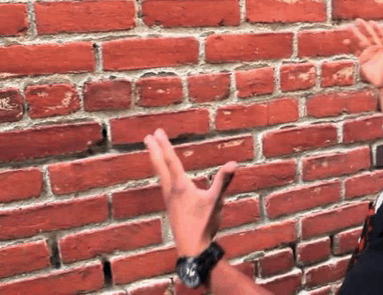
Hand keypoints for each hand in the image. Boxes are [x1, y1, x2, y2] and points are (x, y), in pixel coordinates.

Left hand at [144, 129, 236, 256]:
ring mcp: (169, 199)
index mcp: (180, 186)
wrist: (192, 249)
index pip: (171, 161)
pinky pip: (164, 184)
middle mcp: (171, 191)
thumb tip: (233, 164)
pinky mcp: (172, 207)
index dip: (164, 145)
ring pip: (160, 175)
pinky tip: (166, 178)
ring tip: (153, 152)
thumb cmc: (204, 225)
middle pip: (160, 166)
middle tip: (148, 137)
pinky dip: (162, 174)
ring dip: (157, 161)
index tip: (157, 133)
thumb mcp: (216, 201)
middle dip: (154, 150)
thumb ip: (223, 181)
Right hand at [345, 19, 382, 88]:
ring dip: (355, 34)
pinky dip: (351, 46)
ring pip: (361, 41)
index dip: (376, 29)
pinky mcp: (363, 59)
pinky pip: (356, 51)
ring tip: (349, 27)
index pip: (380, 36)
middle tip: (358, 20)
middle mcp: (376, 48)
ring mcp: (369, 53)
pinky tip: (346, 41)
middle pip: (369, 36)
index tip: (371, 22)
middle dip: (363, 28)